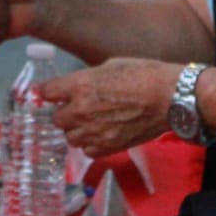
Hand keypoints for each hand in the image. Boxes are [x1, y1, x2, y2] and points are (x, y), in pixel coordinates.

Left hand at [38, 58, 178, 155]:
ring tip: (90, 121)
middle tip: (76, 106)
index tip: (50, 92)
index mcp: (80, 86)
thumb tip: (75, 86)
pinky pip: (87, 151)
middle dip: (64, 112)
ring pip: (70, 137)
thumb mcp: (110, 65)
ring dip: (76, 129)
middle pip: (56, 119)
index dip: (47, 92)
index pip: (46, 92)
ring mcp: (95, 132)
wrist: (169, 98)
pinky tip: (101, 133)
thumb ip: (87, 78)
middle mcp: (82, 111)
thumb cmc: (143, 74)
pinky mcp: (109, 147)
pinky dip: (90, 143)